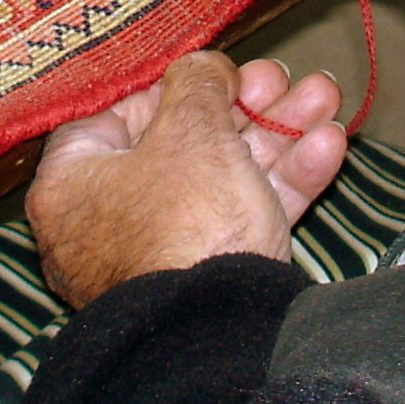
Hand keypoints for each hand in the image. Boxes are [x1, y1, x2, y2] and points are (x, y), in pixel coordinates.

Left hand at [25, 51, 344, 307]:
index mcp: (74, 182)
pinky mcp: (209, 278)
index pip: (115, 116)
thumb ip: (197, 83)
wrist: (219, 335)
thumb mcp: (190, 129)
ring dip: (277, 135)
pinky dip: (283, 182)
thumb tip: (204, 68)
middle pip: (182, 142)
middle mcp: (109, 220)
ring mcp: (163, 253)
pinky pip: (242, 216)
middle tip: (284, 78)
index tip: (215, 71)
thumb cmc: (185, 218)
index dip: (170, 86)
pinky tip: (330, 144)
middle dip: (246, 107)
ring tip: (326, 96)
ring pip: (223, 176)